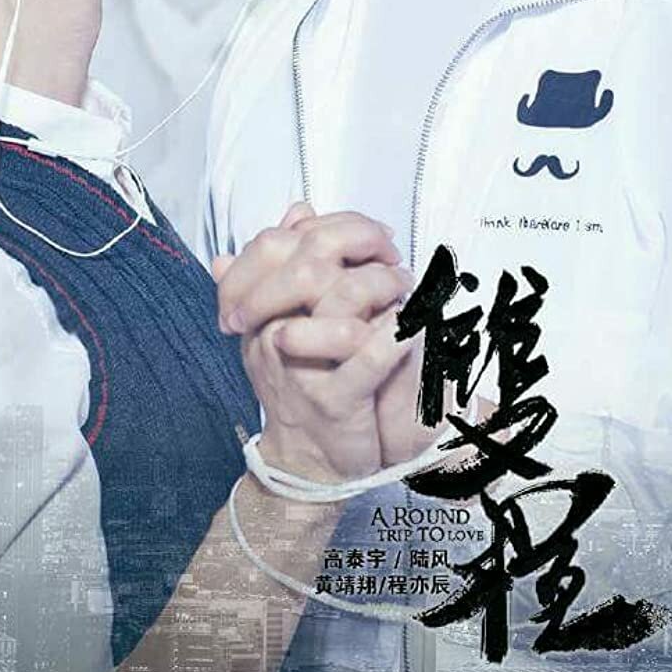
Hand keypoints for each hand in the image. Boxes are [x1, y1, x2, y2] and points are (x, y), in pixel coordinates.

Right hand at [213, 204, 410, 480]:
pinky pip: (365, 357)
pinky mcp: (331, 401)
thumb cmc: (306, 381)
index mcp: (259, 309)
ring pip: (341, 300)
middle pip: (308, 265)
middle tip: (392, 255)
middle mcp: (269, 333)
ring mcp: (298, 368)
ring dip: (383, 285)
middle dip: (358, 247)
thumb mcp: (291, 318)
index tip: (372, 233)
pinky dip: (394, 334)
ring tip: (405, 288)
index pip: (277, 244)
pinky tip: (413, 324)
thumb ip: (292, 265)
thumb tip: (297, 210)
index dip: (330, 226)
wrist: (307, 461)